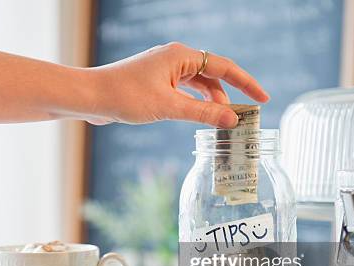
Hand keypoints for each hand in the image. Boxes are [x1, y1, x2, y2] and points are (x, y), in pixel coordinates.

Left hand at [86, 42, 269, 127]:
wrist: (90, 96)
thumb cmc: (125, 96)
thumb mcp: (169, 107)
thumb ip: (202, 113)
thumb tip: (232, 119)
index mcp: (180, 56)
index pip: (224, 67)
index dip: (246, 83)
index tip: (263, 99)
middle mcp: (174, 58)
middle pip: (212, 75)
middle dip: (227, 97)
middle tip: (240, 118)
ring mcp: (163, 70)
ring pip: (197, 85)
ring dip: (210, 102)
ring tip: (221, 121)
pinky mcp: (154, 82)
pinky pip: (182, 90)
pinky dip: (193, 103)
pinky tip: (198, 117)